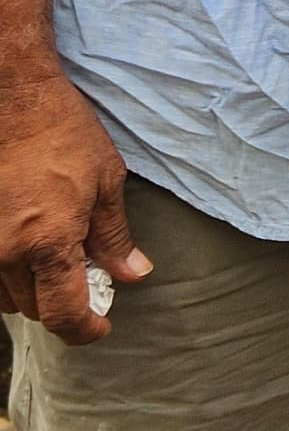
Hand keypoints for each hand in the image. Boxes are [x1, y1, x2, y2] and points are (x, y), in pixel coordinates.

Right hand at [0, 74, 150, 343]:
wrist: (12, 100)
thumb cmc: (63, 133)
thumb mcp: (105, 180)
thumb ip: (115, 235)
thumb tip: (134, 273)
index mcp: (47, 243)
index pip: (64, 314)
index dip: (85, 329)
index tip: (102, 325)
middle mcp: (6, 254)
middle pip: (35, 309)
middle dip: (64, 304)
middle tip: (89, 280)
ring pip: (7, 297)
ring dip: (33, 291)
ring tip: (57, 259)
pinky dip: (9, 274)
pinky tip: (27, 250)